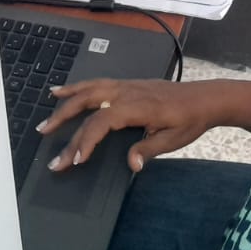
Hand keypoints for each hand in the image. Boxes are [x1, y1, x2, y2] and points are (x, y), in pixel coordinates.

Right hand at [40, 78, 214, 172]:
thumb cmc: (189, 120)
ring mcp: (125, 86)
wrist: (204, 98)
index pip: (103, 121)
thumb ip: (149, 150)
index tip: (75, 160)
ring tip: (46, 119)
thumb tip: (131, 165)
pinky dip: (76, 87)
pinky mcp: (126, 84)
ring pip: (88, 90)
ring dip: (64, 104)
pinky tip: (62, 91)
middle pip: (88, 104)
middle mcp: (127, 92)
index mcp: (137, 107)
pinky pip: (96, 84)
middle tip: (47, 143)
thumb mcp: (173, 140)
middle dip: (64, 123)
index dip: (86, 140)